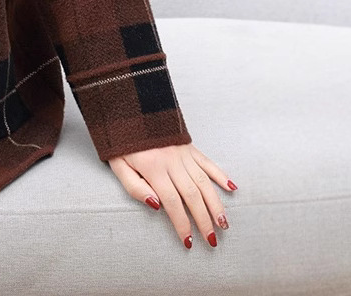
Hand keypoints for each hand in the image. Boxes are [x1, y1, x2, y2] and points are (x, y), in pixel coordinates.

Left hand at [107, 143, 236, 249]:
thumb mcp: (118, 165)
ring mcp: (182, 153)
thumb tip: (156, 205)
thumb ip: (134, 187)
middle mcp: (172, 162)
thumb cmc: (121, 142)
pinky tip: (231, 188)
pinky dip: (220, 175)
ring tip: (224, 223)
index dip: (182, 224)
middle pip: (192, 196)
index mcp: (153, 169)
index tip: (189, 241)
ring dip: (216, 204)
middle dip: (204, 221)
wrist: (128, 108)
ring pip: (204, 182)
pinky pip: (207, 162)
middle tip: (212, 240)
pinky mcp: (188, 145)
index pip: (172, 203)